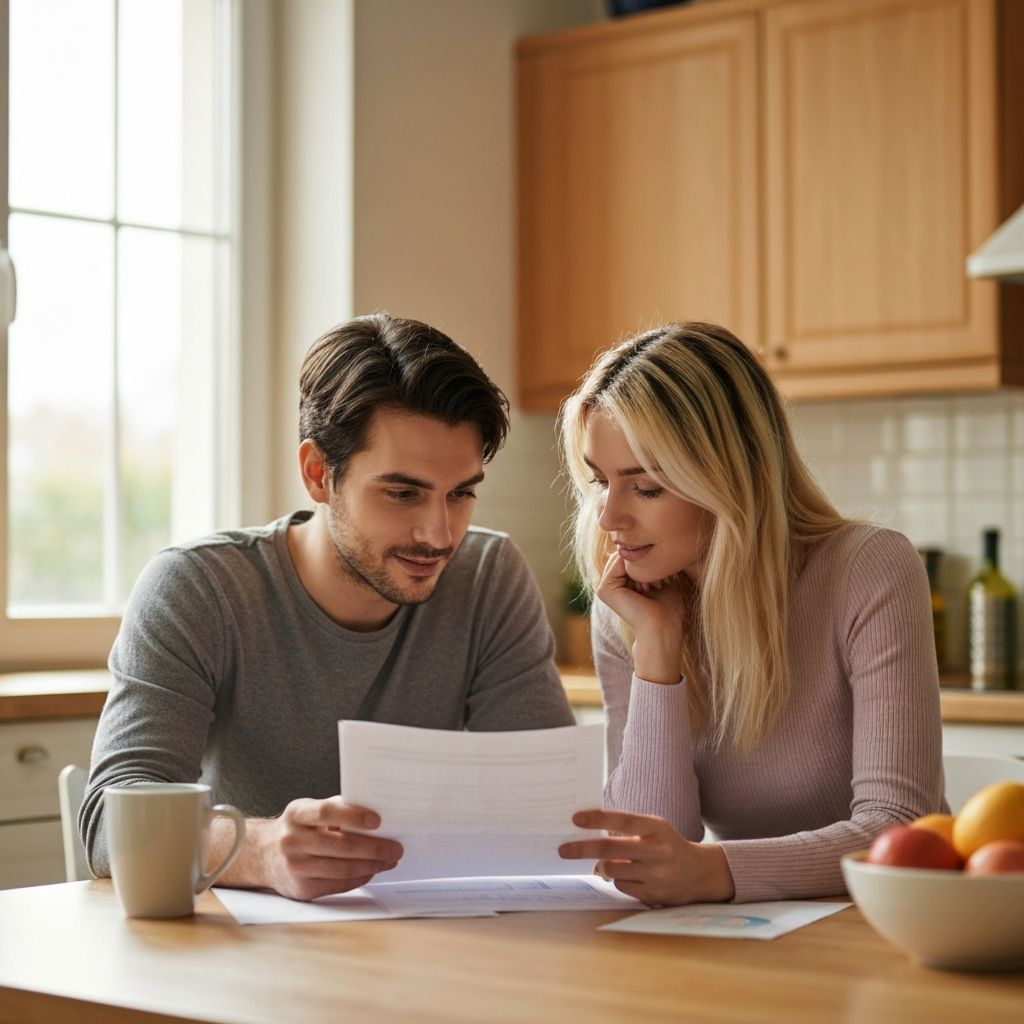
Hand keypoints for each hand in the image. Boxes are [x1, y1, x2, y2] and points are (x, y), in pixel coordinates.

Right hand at [213, 796, 402, 900]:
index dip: (354, 816)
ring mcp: (295, 867)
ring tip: (389, 860)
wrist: (264, 855)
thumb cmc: (298, 828)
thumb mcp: (309, 811)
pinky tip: (372, 871)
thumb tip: (377, 812)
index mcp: (297, 814)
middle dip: (374, 848)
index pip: (328, 812)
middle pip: (340, 846)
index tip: (378, 821)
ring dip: (372, 866)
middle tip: (395, 847)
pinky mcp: (302, 889)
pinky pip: (338, 884)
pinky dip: (360, 878)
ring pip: (342, 869)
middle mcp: (292, 840)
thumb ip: (337, 809)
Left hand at [558, 809, 733, 905]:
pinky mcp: (655, 894)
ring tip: (610, 862)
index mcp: (656, 827)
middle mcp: (657, 850)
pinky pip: (623, 887)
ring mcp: (656, 874)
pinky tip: (632, 876)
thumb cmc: (668, 845)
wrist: (701, 872)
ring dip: (604, 866)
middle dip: (582, 849)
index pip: (622, 820)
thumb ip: (628, 828)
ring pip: (613, 870)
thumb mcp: (654, 828)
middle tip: (563, 850)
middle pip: (610, 849)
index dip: (597, 819)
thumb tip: (590, 830)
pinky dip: (620, 880)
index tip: (575, 818)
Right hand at [597, 554, 686, 683]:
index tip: (661, 581)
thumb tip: (645, 546)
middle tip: (657, 584)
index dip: (648, 560)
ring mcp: (604, 587)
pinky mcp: (604, 589)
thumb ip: (650, 565)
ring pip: (623, 557)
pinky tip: (644, 587)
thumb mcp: (660, 580)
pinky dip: (635, 569)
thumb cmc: (668, 610)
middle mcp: (610, 585)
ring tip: (651, 587)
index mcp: (621, 584)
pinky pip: (618, 562)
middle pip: (626, 555)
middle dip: (643, 562)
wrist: (663, 628)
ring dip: (641, 567)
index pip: (631, 556)